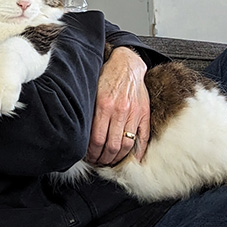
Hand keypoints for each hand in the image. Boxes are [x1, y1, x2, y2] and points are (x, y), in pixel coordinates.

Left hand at [87, 46, 149, 165]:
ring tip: (109, 161)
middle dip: (103, 159)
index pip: (96, 139)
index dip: (91, 153)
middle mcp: (119, 110)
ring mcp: (134, 113)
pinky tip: (130, 159)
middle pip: (111, 146)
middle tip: (97, 162)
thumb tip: (81, 134)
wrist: (127, 64)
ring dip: (117, 158)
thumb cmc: (106, 77)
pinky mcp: (144, 113)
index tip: (88, 157)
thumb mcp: (92, 91)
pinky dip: (137, 153)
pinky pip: (143, 138)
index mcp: (104, 105)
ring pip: (126, 146)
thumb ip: (89, 111)